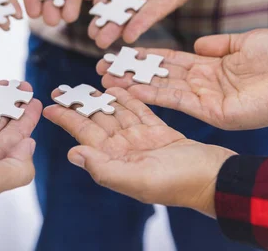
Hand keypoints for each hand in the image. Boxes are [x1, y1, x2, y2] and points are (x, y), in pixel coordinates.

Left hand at [43, 87, 234, 216]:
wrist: (218, 179)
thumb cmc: (180, 183)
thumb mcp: (138, 178)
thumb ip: (103, 168)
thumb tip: (72, 154)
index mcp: (115, 160)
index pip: (84, 134)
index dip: (66, 119)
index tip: (49, 106)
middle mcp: (125, 149)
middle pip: (96, 120)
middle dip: (79, 104)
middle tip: (62, 88)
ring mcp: (142, 140)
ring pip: (116, 113)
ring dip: (101, 98)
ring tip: (85, 83)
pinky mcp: (160, 131)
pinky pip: (139, 111)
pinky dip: (127, 99)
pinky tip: (115, 87)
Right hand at [98, 29, 267, 129]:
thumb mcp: (246, 41)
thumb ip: (219, 44)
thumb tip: (197, 44)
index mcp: (211, 66)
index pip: (171, 60)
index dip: (146, 56)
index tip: (122, 50)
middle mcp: (204, 84)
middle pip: (160, 75)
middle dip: (131, 70)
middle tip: (102, 66)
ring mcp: (206, 99)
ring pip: (162, 88)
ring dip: (134, 84)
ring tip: (106, 78)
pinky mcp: (212, 112)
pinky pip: (177, 101)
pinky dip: (152, 94)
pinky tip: (130, 88)